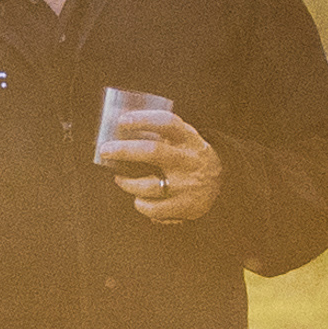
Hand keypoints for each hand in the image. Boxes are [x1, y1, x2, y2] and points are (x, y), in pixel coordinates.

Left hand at [111, 116, 225, 228]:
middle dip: (124, 150)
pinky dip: (141, 205)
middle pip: (152, 152)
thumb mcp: (184, 138)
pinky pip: (155, 209)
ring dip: (127, 183)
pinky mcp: (186, 206)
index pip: (167, 123)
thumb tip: (120, 124)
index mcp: (189, 139)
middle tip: (105, 150)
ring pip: (148, 185)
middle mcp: (188, 160)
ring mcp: (187, 184)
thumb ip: (161, 131)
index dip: (143, 119)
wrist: (222, 182)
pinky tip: (139, 200)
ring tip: (119, 179)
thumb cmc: (189, 155)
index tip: (122, 120)